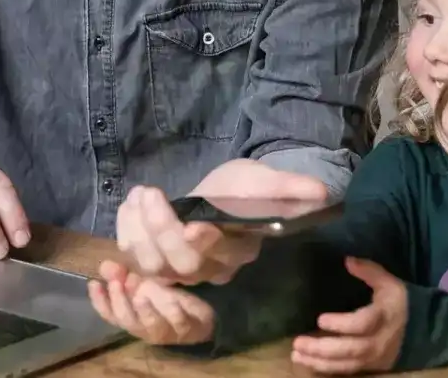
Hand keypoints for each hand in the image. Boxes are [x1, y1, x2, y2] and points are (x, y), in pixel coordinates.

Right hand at [88, 259, 214, 345]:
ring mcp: (165, 332)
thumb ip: (123, 274)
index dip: (100, 301)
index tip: (94, 283)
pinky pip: (179, 324)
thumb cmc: (166, 297)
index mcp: (132, 317)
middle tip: (117, 282)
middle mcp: (145, 329)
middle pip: (127, 321)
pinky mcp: (186, 330)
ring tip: (141, 294)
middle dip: (121, 302)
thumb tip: (104, 265)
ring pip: (151, 327)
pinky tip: (171, 299)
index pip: (110, 313)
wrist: (200, 313)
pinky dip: (173, 312)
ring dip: (144, 311)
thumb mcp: (144, 281)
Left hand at [116, 159, 326, 285]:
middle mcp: (209, 266)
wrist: (225, 192)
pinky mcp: (156, 257)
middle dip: (161, 230)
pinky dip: (125, 229)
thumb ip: (292, 188)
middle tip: (151, 194)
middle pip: (181, 265)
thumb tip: (322, 192)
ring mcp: (179, 265)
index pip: (219, 255)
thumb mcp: (269, 181)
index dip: (204, 243)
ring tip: (140, 194)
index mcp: (238, 249)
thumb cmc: (246, 189)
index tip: (194, 224)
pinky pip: (133, 255)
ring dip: (138, 230)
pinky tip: (130, 203)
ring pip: (152, 264)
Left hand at [291, 257, 406, 374]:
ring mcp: (374, 357)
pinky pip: (348, 370)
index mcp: (382, 317)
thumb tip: (347, 260)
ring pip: (346, 364)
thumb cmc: (400, 302)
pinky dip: (328, 368)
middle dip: (321, 348)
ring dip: (319, 362)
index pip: (361, 324)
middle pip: (349, 349)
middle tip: (298, 343)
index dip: (341, 324)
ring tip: (297, 355)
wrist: (423, 329)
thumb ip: (369, 271)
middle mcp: (377, 341)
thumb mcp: (389, 282)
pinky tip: (310, 363)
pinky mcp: (371, 366)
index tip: (320, 319)